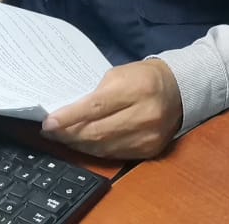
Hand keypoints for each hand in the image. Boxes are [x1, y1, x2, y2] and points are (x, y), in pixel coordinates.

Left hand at [42, 59, 182, 158]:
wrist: (179, 90)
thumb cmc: (143, 77)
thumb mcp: (119, 74)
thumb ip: (97, 94)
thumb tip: (68, 114)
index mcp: (137, 89)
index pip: (96, 107)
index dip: (70, 117)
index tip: (49, 123)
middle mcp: (145, 115)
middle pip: (98, 131)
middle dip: (69, 134)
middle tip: (50, 132)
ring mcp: (148, 136)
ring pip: (104, 147)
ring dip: (79, 144)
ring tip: (63, 138)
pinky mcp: (150, 150)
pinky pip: (114, 155)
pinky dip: (96, 150)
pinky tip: (84, 144)